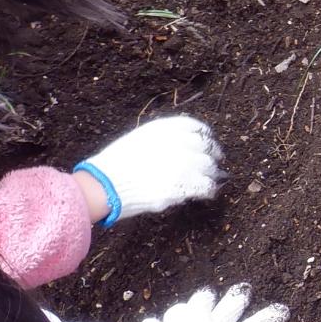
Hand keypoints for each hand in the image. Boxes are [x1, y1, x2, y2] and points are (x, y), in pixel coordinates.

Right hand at [76, 115, 221, 225]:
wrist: (106, 184)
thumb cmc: (116, 164)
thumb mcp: (139, 139)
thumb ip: (162, 138)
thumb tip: (183, 146)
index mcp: (165, 129)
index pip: (196, 128)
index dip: (206, 137)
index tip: (208, 144)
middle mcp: (177, 142)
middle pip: (206, 147)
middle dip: (212, 155)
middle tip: (215, 163)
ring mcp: (182, 164)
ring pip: (209, 167)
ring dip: (211, 174)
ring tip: (211, 180)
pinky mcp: (183, 185)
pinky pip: (207, 186)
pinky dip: (210, 190)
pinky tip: (208, 193)